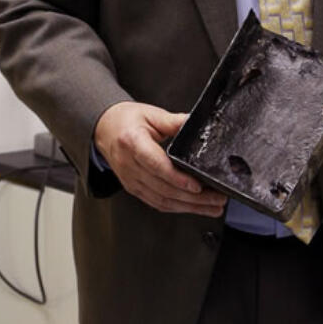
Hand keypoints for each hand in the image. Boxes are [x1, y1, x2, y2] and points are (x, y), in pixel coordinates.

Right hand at [94, 102, 226, 216]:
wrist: (105, 130)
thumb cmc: (126, 121)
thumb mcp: (151, 114)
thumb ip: (174, 121)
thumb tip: (195, 123)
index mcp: (132, 143)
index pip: (156, 165)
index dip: (177, 178)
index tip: (196, 186)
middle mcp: (129, 165)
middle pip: (164, 188)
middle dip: (193, 197)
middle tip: (217, 198)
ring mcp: (131, 180)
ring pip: (162, 200)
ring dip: (190, 207)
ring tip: (213, 207)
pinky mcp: (134, 189)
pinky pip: (157, 203)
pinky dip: (178, 208)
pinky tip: (195, 208)